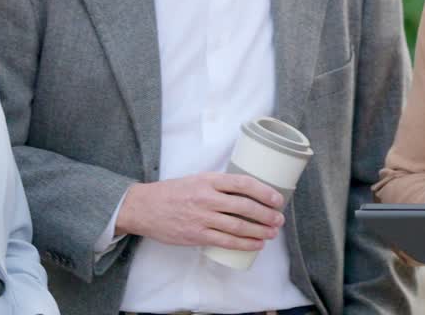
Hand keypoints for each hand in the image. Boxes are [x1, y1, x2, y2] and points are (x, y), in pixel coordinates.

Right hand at [115, 172, 285, 250]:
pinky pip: (226, 242)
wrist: (145, 208)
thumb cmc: (173, 192)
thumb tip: (247, 191)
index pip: (243, 183)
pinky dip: (245, 244)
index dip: (264, 191)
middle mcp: (207, 198)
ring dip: (260, 231)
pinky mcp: (197, 235)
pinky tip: (256, 244)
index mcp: (209, 180)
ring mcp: (202, 218)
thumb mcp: (197, 179)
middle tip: (279, 219)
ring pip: (238, 226)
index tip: (277, 198)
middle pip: (245, 206)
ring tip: (272, 233)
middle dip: (267, 214)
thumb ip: (219, 184)